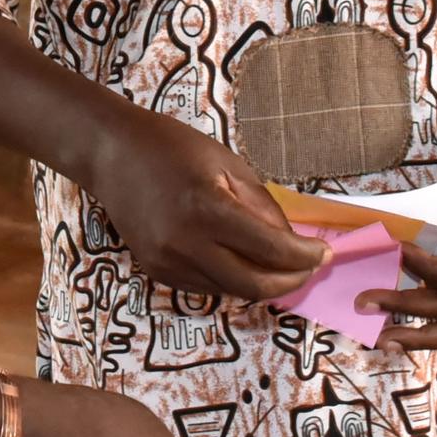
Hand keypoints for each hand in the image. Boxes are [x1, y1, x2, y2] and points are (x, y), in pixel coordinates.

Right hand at [80, 108, 324, 302]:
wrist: (111, 153)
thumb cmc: (172, 146)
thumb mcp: (228, 164)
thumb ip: (262, 206)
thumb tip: (291, 242)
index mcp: (208, 209)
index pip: (272, 250)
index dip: (306, 257)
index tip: (325, 253)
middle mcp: (186, 244)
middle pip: (254, 286)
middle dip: (291, 282)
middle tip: (310, 268)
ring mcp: (168, 262)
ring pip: (231, 291)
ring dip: (263, 283)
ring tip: (282, 266)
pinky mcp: (156, 271)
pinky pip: (207, 286)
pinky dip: (233, 279)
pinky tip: (243, 261)